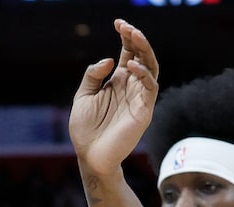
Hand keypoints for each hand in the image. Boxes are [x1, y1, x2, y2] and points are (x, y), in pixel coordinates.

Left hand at [68, 18, 158, 175]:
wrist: (90, 156)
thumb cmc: (85, 129)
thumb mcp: (83, 97)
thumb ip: (93, 76)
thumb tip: (109, 59)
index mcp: (118, 81)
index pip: (128, 53)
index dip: (126, 37)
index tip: (118, 23)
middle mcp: (132, 86)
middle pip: (142, 56)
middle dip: (137, 39)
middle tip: (127, 27)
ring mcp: (139, 98)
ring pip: (151, 67)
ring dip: (144, 51)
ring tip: (133, 36)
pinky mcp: (144, 111)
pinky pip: (150, 88)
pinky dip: (143, 75)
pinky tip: (131, 66)